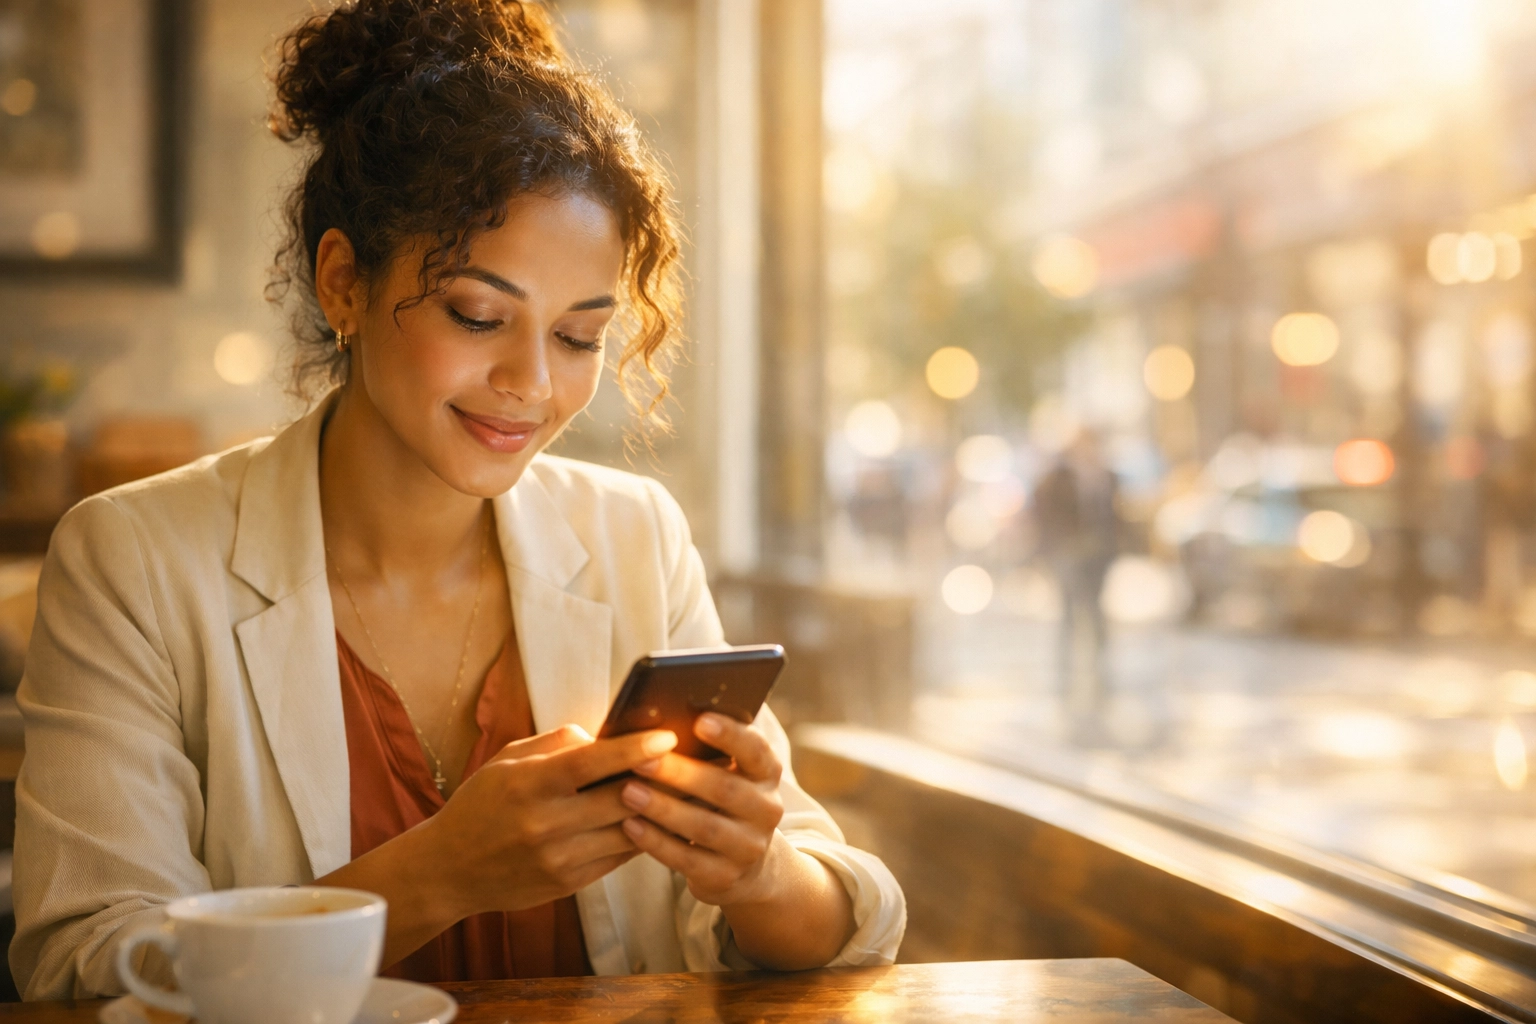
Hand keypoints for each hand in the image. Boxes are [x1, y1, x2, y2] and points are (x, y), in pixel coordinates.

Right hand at [424, 724, 678, 917]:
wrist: (449, 869)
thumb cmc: (482, 804)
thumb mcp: (508, 760)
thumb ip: (557, 743)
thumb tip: (606, 734)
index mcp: (528, 784)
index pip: (591, 762)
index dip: (633, 748)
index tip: (667, 735)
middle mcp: (544, 823)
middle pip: (620, 798)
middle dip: (660, 778)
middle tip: (690, 760)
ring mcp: (558, 858)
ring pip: (628, 831)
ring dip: (659, 810)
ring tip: (685, 788)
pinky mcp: (568, 884)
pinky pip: (619, 856)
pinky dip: (641, 835)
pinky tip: (657, 818)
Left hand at [618, 713, 787, 906]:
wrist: (746, 864)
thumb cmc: (721, 801)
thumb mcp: (728, 774)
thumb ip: (706, 750)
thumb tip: (658, 719)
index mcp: (767, 774)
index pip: (756, 750)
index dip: (731, 735)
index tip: (699, 720)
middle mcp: (767, 810)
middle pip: (725, 789)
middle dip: (681, 773)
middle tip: (641, 760)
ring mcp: (749, 848)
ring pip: (704, 827)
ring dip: (663, 808)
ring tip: (627, 792)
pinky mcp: (726, 877)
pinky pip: (687, 860)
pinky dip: (656, 842)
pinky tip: (629, 826)